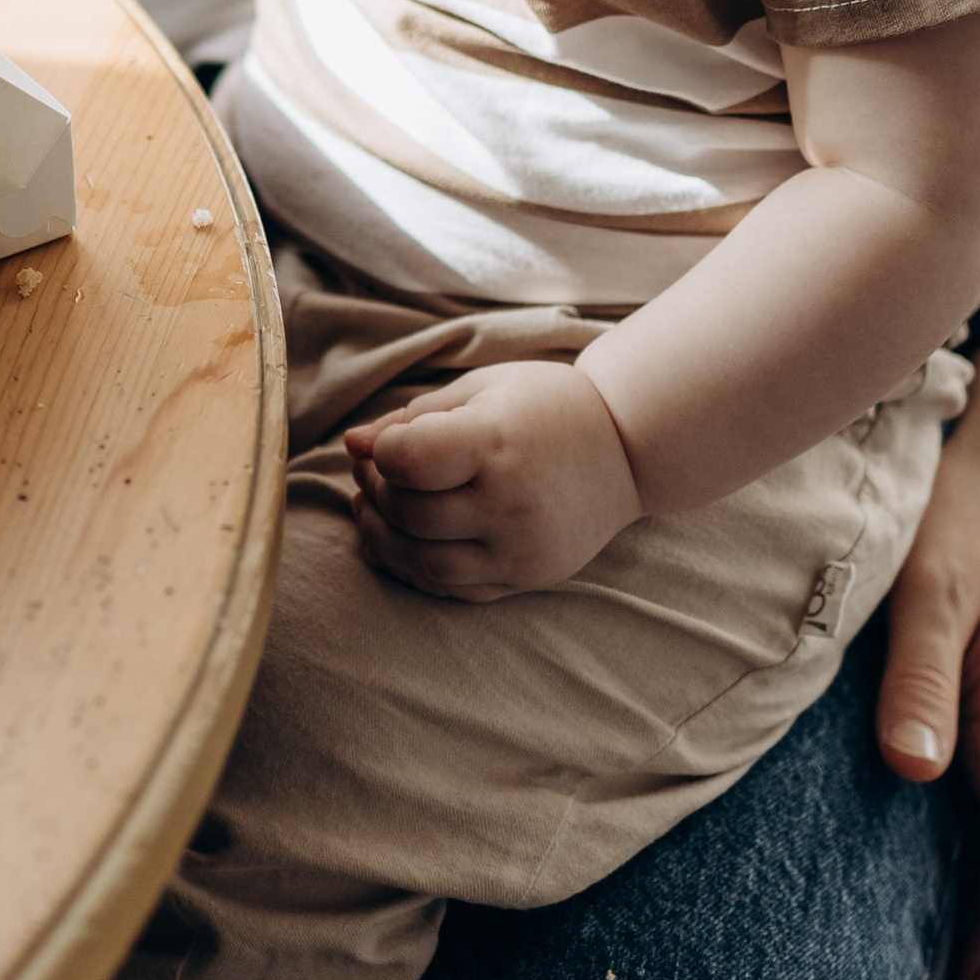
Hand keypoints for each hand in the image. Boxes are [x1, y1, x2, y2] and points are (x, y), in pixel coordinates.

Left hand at [345, 360, 643, 600]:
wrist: (628, 449)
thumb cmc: (546, 406)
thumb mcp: (481, 390)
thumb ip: (413, 418)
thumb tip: (351, 443)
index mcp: (497, 443)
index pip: (409, 461)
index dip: (381, 453)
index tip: (386, 444)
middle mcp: (510, 503)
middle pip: (411, 514)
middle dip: (377, 493)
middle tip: (371, 472)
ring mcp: (520, 549)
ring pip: (424, 563)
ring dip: (383, 538)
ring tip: (372, 508)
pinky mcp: (525, 578)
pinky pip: (453, 589)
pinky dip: (414, 570)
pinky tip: (399, 542)